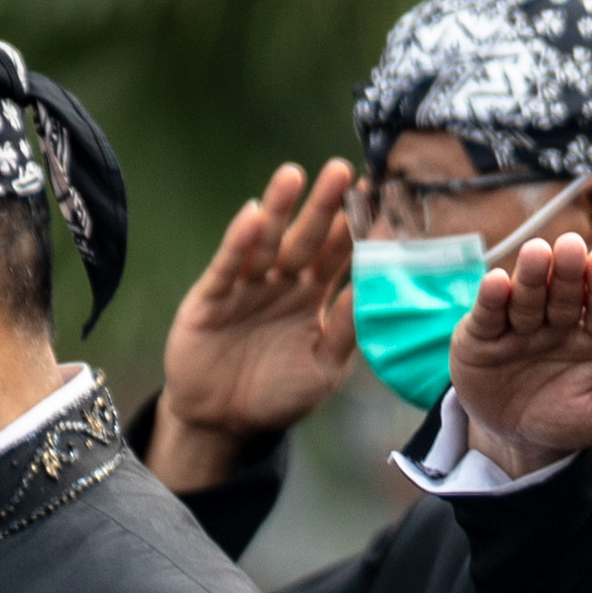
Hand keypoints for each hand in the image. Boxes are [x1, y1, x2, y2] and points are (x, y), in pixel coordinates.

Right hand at [152, 158, 357, 490]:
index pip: (338, 256)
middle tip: (341, 170)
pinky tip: (252, 216)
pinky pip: (228, 267)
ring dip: (279, 209)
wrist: (224, 422)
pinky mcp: (212, 298)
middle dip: (323, 206)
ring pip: (266, 242)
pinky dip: (239, 243)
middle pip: (306, 239)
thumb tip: (380, 290)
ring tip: (294, 176)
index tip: (377, 198)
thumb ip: (348, 329)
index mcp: (313, 297)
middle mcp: (282, 283)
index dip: (355, 229)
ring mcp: (246, 287)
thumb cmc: (279, 394)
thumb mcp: (324, 365)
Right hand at [449, 233, 591, 476]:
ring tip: (536, 254)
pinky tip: (497, 283)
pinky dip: (491, 298)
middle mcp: (559, 321)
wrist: (518, 442)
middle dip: (567, 270)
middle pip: (564, 292)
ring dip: (531, 275)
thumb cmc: (570, 420)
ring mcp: (520, 325)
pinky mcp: (482, 335)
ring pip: (527, 297)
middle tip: (570, 246)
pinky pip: (488, 314)